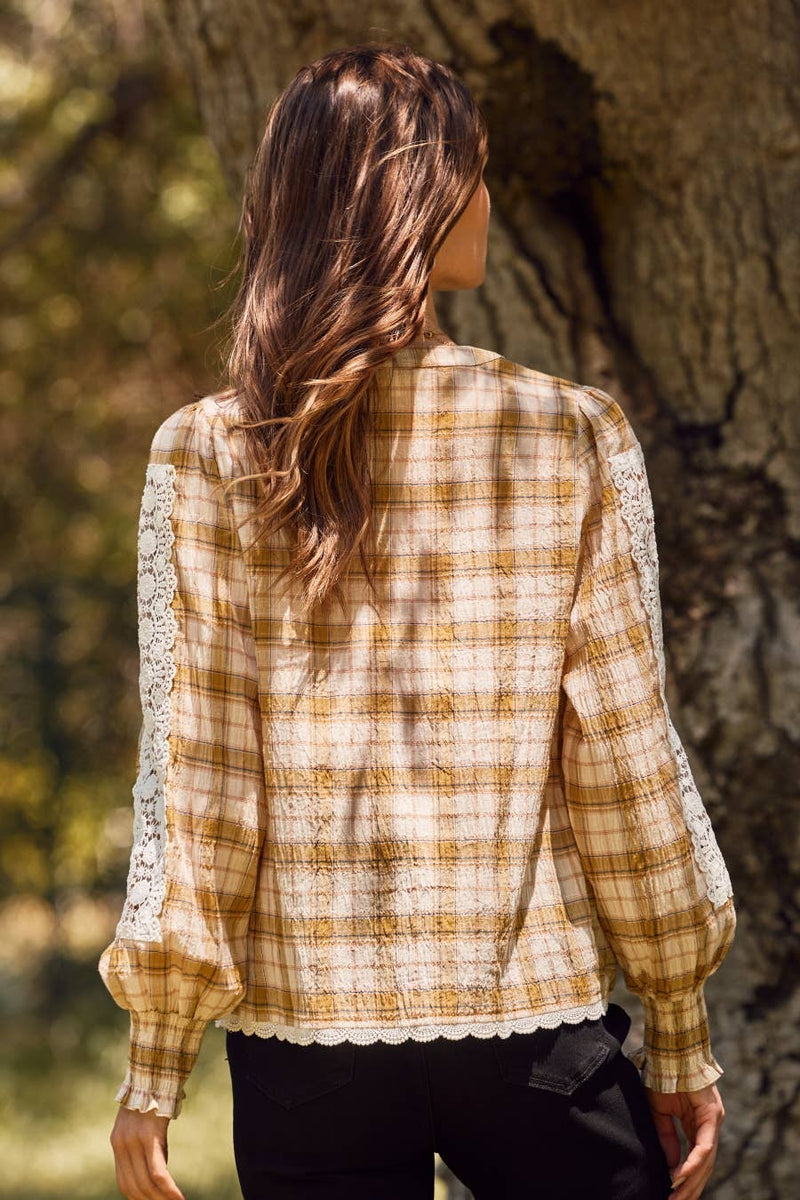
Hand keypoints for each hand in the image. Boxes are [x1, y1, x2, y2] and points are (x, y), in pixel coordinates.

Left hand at [109, 1105, 185, 1199]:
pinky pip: (158, 1172)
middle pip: (134, 1187)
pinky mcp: (149, 1137)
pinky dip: (168, 1190)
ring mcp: (134, 1142)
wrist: (155, 1070)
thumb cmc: (155, 1097)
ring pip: (146, 1184)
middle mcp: (121, 1145)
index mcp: (118, 1143)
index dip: (138, 1198)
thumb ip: (148, 1149)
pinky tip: (178, 1199)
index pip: (124, 1183)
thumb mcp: (145, 1126)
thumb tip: (160, 1174)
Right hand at [644, 1082, 724, 1199]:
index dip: (685, 1179)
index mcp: (698, 1125)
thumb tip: (671, 1166)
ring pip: (706, 1161)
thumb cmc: (663, 1076)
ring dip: (690, 1181)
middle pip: (704, 1166)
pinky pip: (703, 1145)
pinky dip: (692, 1162)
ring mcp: (713, 1120)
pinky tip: (680, 1175)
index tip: (671, 1194)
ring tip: (676, 1197)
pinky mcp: (712, 1115)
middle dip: (690, 1188)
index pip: (696, 1160)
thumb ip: (667, 1138)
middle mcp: (709, 1125)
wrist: (668, 1050)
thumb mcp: (660, 1112)